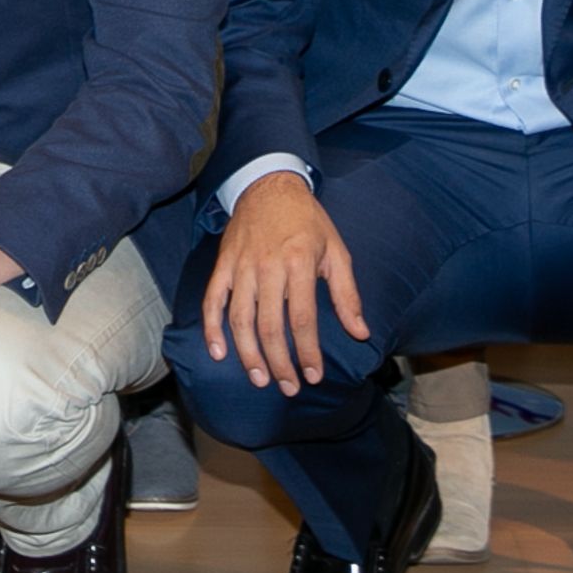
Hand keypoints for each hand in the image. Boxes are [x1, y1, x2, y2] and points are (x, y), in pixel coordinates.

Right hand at [201, 172, 366, 393]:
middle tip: (289, 388)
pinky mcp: (223, 265)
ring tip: (259, 379)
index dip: (308, 352)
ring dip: (248, 354)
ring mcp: (241, 266)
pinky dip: (212, 328)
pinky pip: (212, 301)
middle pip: (270, 325)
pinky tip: (218, 353)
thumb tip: (360, 333)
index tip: (314, 377)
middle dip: (280, 363)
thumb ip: (347, 294)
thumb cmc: (307, 221)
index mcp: (299, 262)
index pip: (302, 318)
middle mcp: (267, 266)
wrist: (269, 184)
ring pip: (240, 319)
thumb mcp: (336, 251)